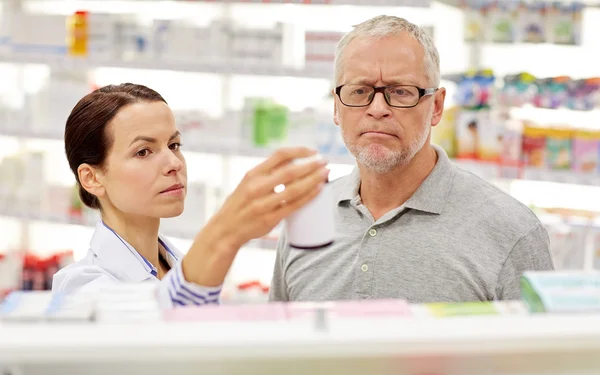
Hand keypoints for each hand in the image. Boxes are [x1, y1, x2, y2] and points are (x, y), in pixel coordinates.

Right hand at [210, 147, 328, 247]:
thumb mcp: (248, 182)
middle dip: (311, 165)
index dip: (300, 151)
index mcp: (252, 174)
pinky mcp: (269, 219)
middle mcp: (257, 187)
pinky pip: (294, 206)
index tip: (314, 151)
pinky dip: (308, 196)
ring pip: (294, 189)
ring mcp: (263, 204)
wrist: (225, 229)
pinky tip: (319, 189)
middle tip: (325, 161)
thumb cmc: (241, 204)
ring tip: (326, 173)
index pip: (280, 155)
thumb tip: (294, 161)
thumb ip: (268, 172)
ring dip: (314, 180)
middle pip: (290, 171)